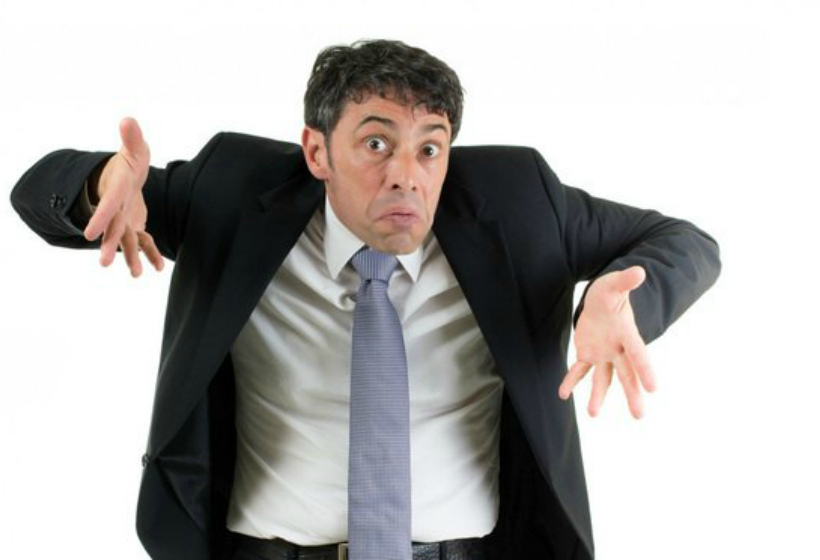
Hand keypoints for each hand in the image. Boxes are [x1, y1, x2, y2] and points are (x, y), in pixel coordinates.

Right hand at [83, 117, 162, 276]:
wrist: (126, 176)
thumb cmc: (130, 161)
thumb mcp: (134, 149)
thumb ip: (132, 138)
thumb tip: (128, 120)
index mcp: (117, 191)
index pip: (107, 206)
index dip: (99, 218)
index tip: (88, 233)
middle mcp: (118, 209)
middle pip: (113, 229)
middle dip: (108, 245)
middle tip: (104, 263)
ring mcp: (126, 220)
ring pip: (127, 240)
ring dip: (130, 257)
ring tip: (135, 275)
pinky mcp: (136, 226)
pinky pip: (144, 242)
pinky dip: (150, 255)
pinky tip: (158, 269)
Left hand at [559, 265, 656, 418]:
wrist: (602, 300)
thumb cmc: (611, 292)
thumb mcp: (614, 284)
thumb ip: (625, 281)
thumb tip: (638, 272)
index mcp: (627, 334)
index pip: (638, 353)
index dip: (645, 370)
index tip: (653, 389)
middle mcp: (618, 349)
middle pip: (626, 374)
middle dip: (632, 394)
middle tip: (639, 415)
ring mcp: (604, 354)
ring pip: (603, 379)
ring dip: (597, 396)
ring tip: (592, 414)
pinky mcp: (588, 354)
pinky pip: (579, 370)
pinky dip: (571, 381)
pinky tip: (563, 394)